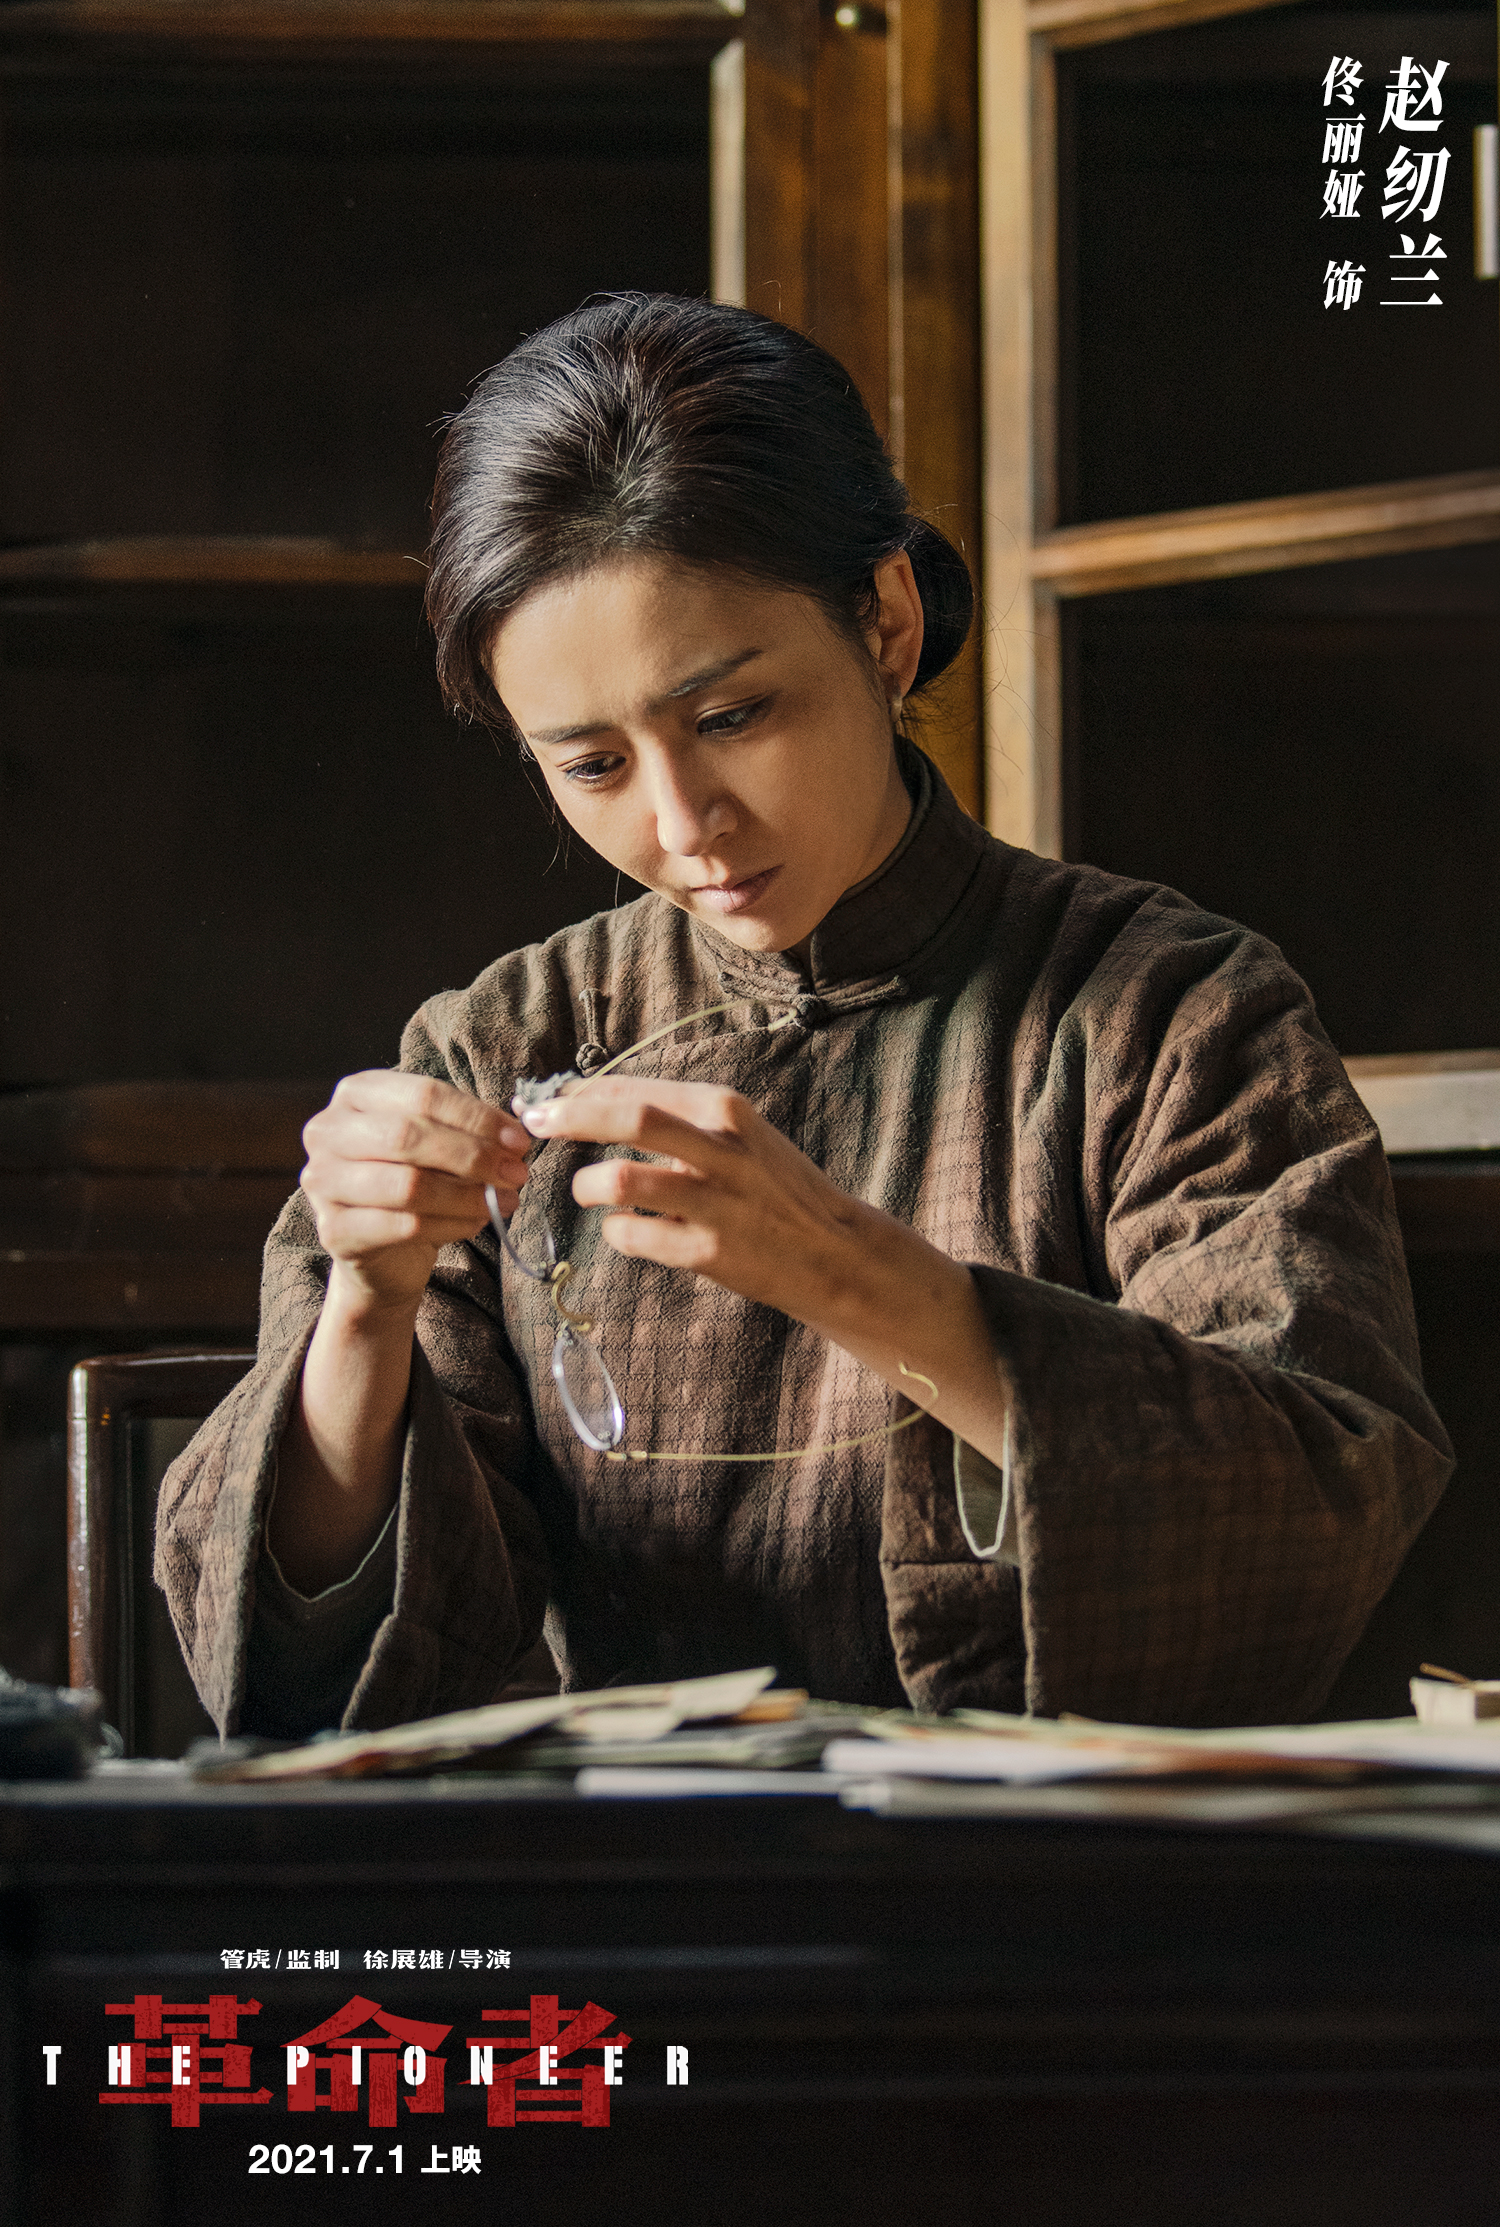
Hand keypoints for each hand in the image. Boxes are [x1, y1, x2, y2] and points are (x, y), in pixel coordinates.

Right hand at [300, 1070, 531, 1312]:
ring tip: (503, 1201)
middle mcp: (327, 1132)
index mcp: (355, 1096)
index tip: (518, 1140)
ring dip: (468, 1195)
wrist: (383, 1252)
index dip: (477, 1117)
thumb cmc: (414, 1184)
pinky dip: (452, 1225)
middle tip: (515, 1173)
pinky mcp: (335, 1231)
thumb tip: (515, 1137)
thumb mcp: (439, 1146)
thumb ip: (469, 1132)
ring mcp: (323, 1182)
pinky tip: (475, 1223)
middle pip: (409, 1136)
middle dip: (473, 1155)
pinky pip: (406, 1226)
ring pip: (409, 1185)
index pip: (423, 1095)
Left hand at [521, 1075, 874, 1326]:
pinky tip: (627, 1230)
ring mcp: (714, 1202)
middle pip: (626, 1118)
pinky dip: (616, 1231)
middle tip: (535, 1126)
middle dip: (568, 1118)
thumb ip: (680, 1117)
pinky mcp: (706, 1251)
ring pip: (618, 1181)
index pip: (635, 1087)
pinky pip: (631, 1235)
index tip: (550, 1101)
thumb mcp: (740, 1135)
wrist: (832, 1251)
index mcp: (725, 1109)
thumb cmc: (774, 1188)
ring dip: (587, 1186)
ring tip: (587, 1192)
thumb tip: (598, 1102)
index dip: (582, 1093)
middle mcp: (720, 1148)